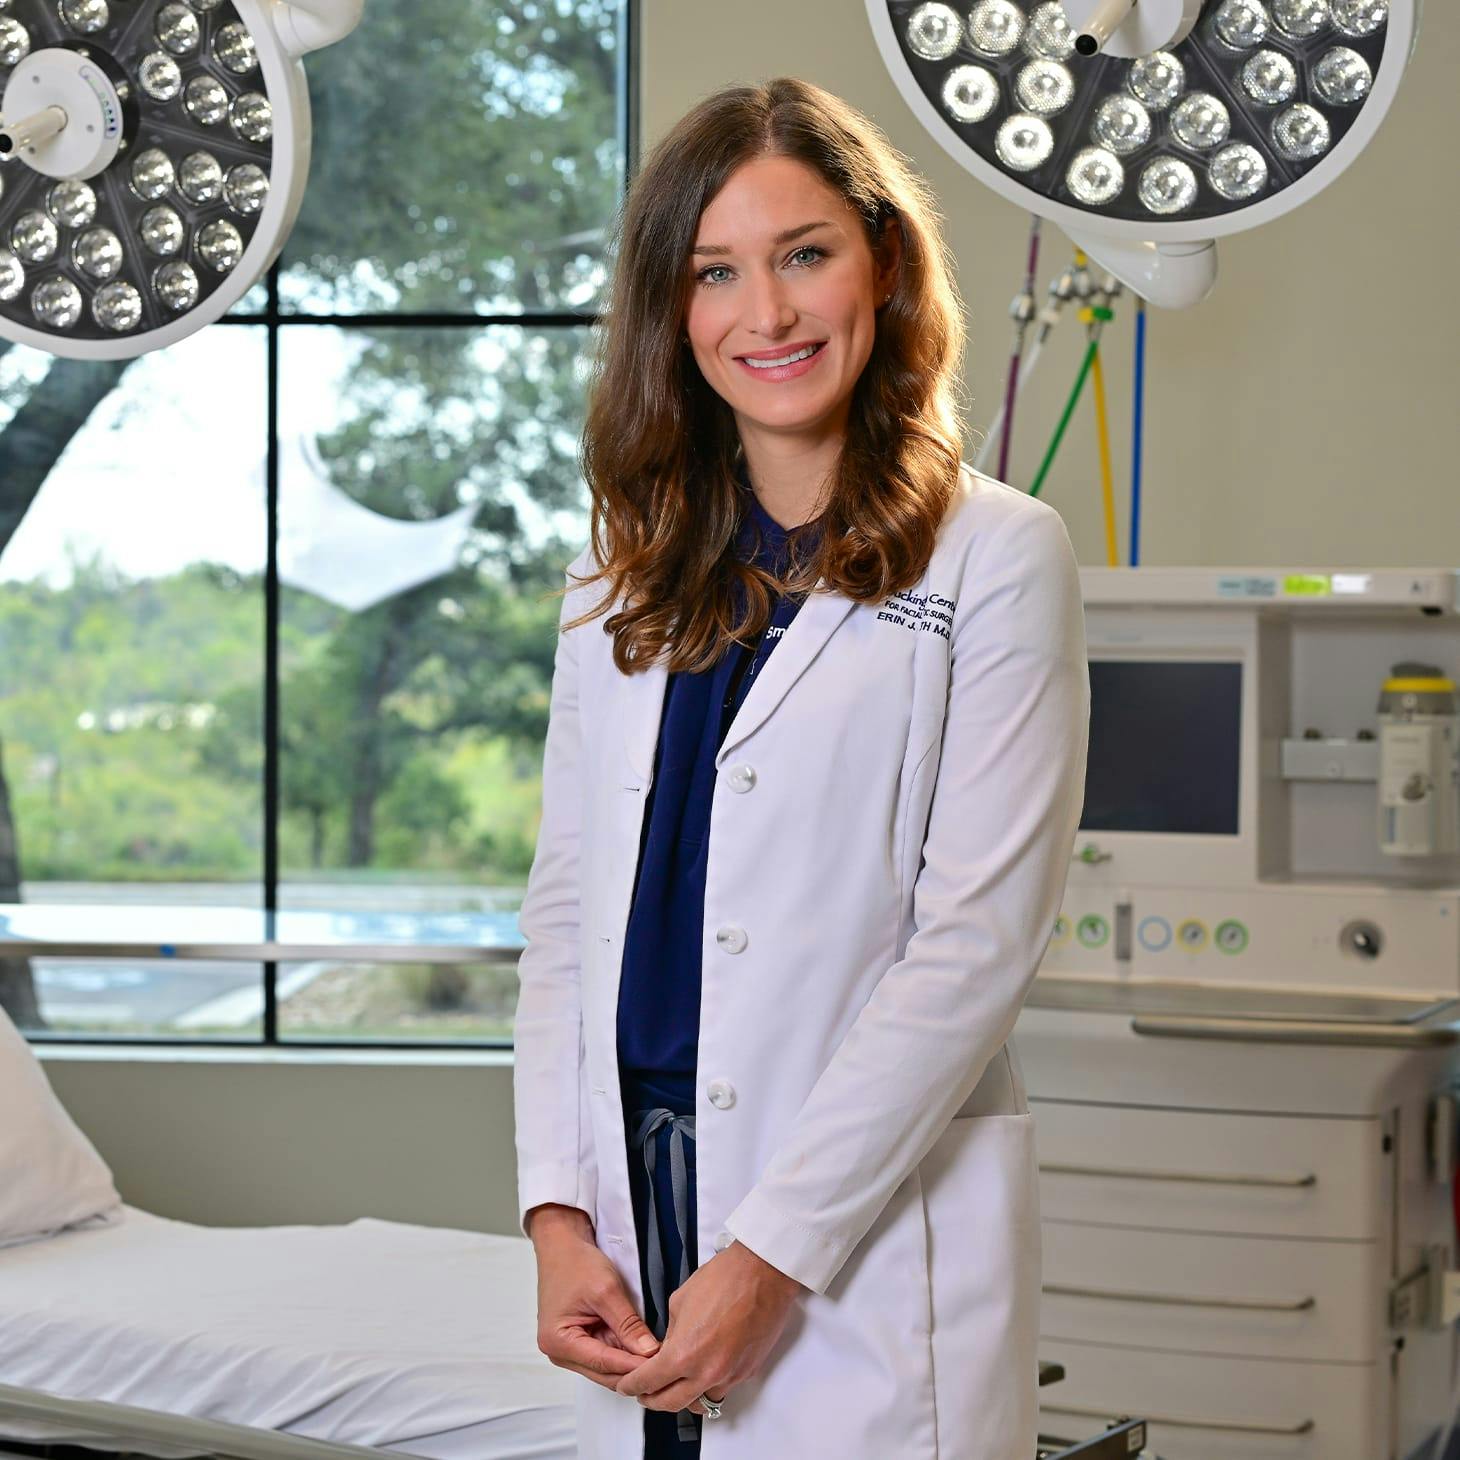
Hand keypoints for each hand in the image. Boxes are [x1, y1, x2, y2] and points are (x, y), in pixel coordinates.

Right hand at [529, 1203, 660, 1389]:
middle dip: (633, 1368)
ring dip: (629, 1360)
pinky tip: (641, 1346)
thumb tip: (648, 1352)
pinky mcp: (579, 1341)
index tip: (660, 1366)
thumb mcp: (606, 1290)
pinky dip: (622, 1350)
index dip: (634, 1366)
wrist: (562, 1245)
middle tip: (664, 1364)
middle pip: (604, 1371)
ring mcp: (568, 1348)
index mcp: (558, 1341)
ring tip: (657, 1355)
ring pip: (606, 1366)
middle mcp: (559, 1351)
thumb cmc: (575, 1261)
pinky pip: (604, 1353)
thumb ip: (628, 1324)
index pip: (603, 1363)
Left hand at [615, 1239, 803, 1414]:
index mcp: (684, 1354)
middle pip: (670, 1404)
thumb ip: (670, 1334)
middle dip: (651, 1400)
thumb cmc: (724, 1278)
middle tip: (643, 1393)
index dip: (632, 1386)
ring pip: (699, 1403)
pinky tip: (702, 1373)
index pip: (648, 1383)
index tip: (626, 1386)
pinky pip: (721, 1389)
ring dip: (683, 1398)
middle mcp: (707, 1373)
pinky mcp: (747, 1371)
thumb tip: (668, 1349)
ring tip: (674, 1386)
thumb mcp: (680, 1301)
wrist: (763, 1272)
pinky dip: (708, 1387)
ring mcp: (730, 1375)